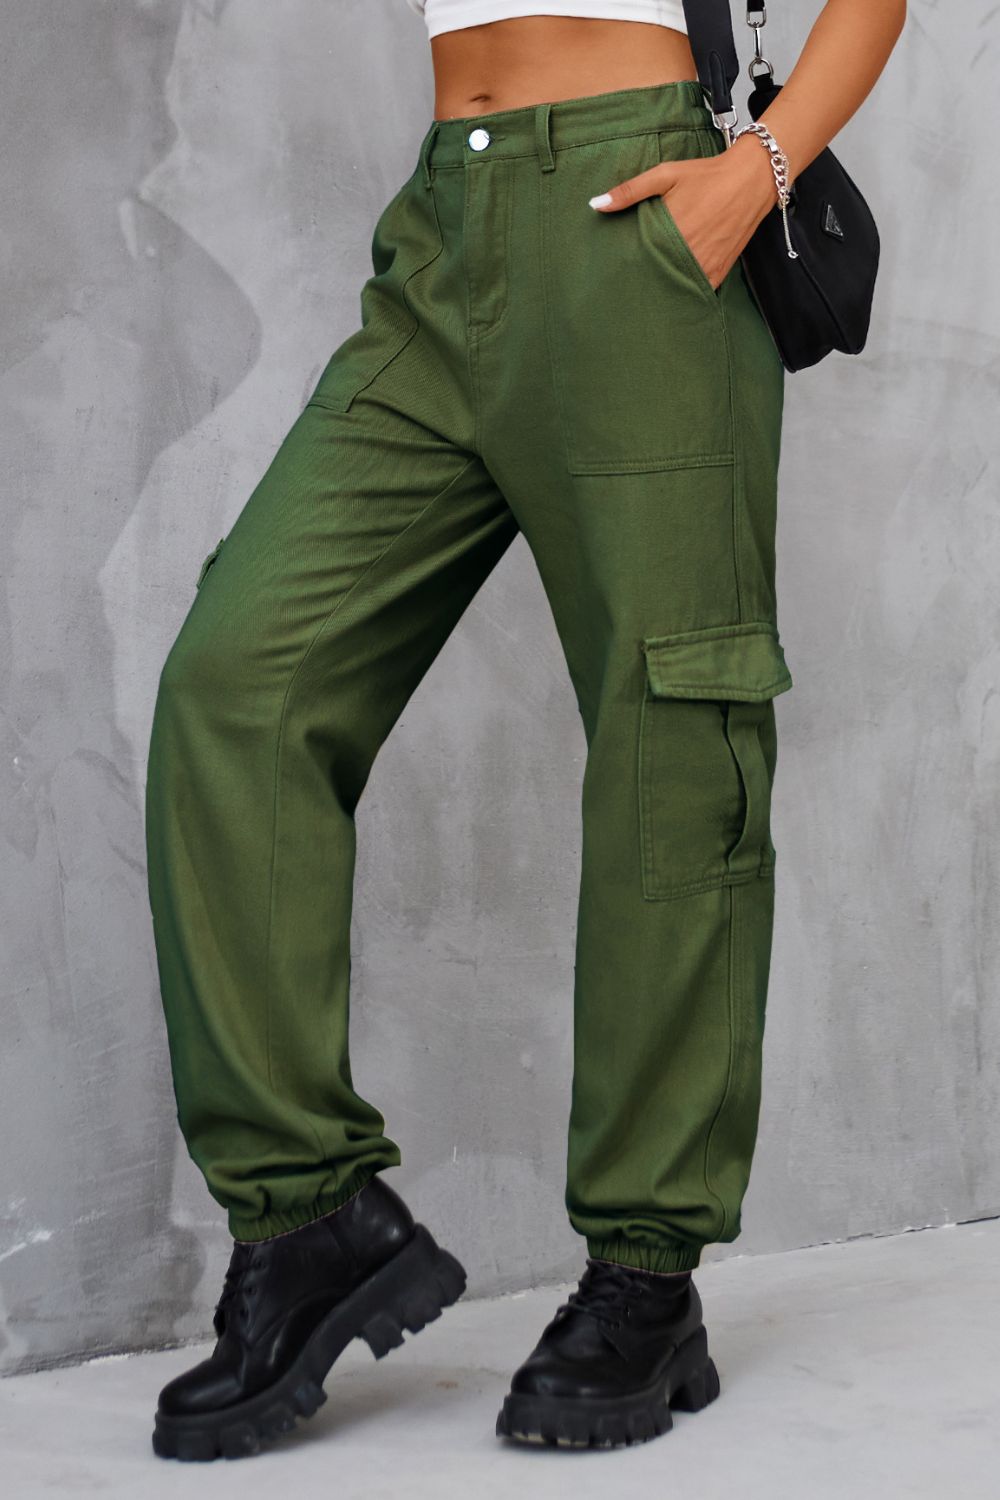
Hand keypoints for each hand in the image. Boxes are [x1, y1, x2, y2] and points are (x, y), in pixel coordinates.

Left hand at [588, 135, 778, 289]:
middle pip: (655, 276)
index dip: (626, 267)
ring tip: (646, 293)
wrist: (752, 179)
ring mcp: (705, 265)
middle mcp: (688, 252)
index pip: (639, 260)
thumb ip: (629, 191)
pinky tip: (673, 289)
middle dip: (642, 280)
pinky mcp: (719, 271)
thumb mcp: (665, 175)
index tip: (613, 272)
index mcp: (671, 231)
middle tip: (624, 287)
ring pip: (675, 287)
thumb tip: (595, 204)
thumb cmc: (706, 175)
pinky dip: (685, 291)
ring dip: (662, 288)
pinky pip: (697, 290)